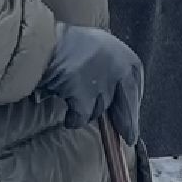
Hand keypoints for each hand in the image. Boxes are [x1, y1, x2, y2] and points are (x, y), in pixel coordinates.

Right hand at [38, 24, 143, 144]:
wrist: (46, 44)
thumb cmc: (69, 44)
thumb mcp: (100, 47)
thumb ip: (112, 66)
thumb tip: (117, 92)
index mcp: (125, 57)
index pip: (136, 85)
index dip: (134, 102)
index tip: (132, 113)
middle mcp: (119, 70)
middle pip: (126, 104)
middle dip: (128, 122)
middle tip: (130, 137)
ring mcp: (103, 85)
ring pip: (99, 110)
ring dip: (88, 111)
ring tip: (73, 99)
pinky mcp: (85, 98)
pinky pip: (81, 117)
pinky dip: (74, 120)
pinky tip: (67, 116)